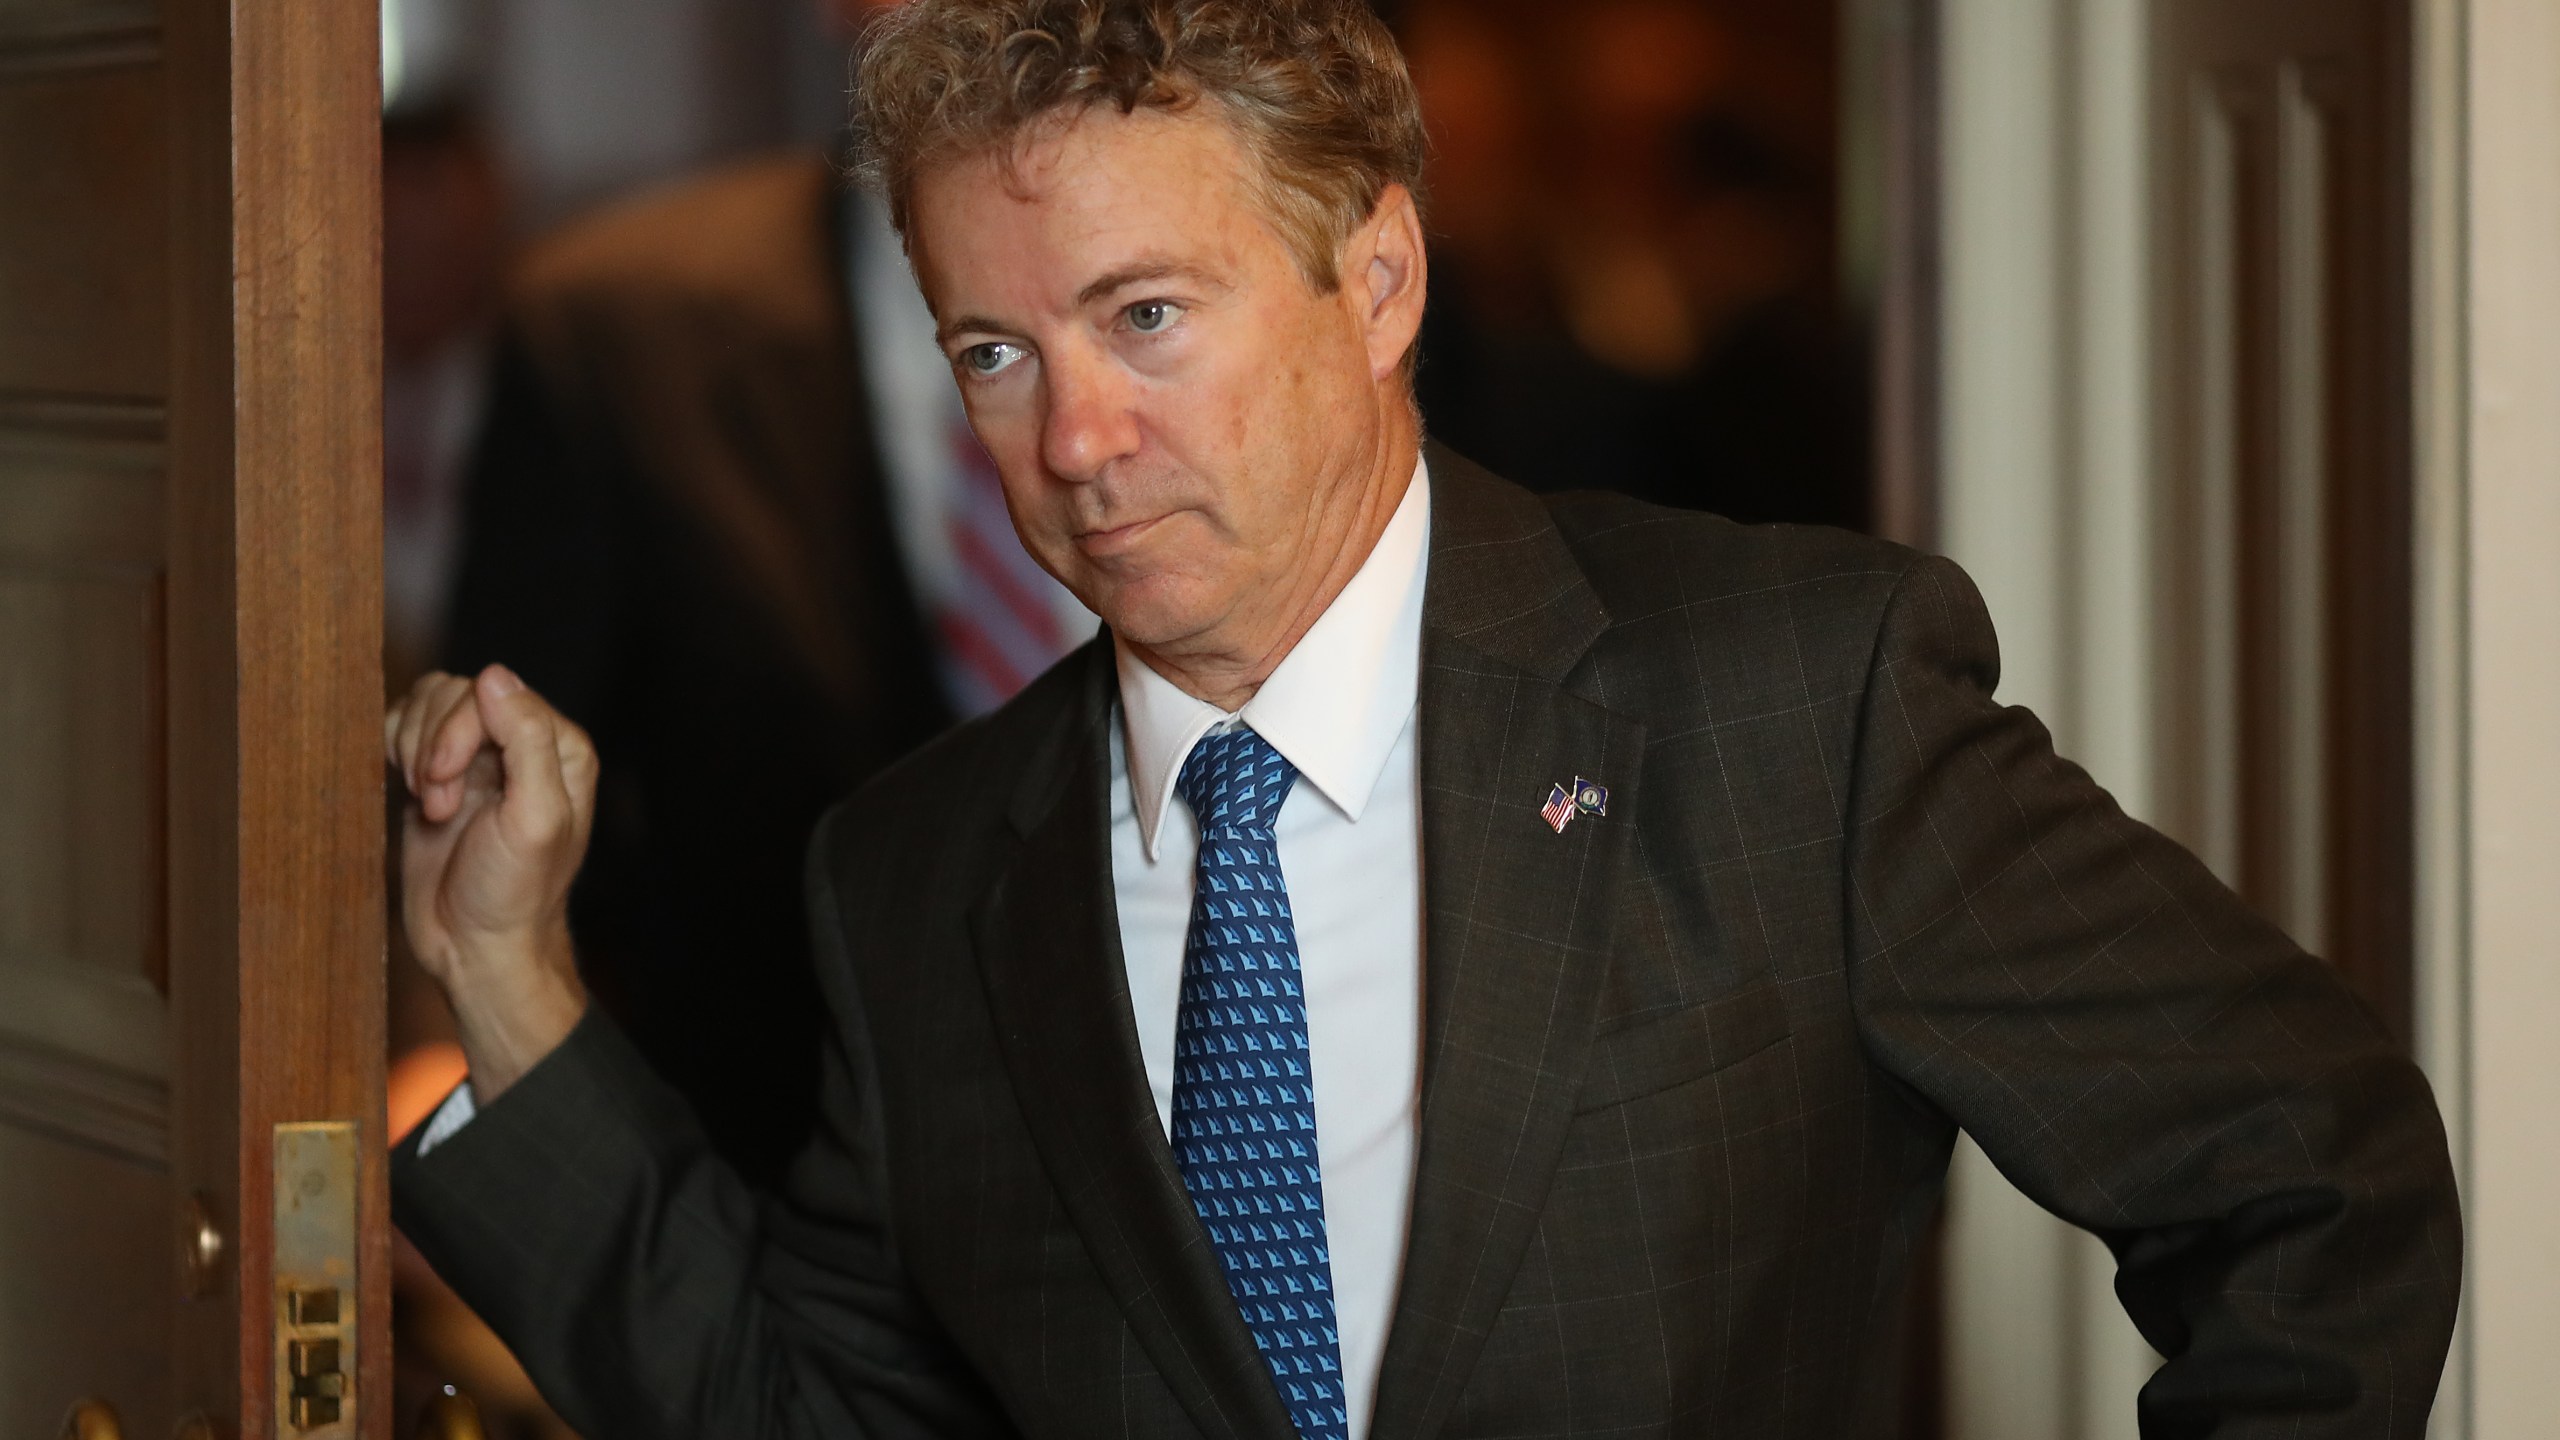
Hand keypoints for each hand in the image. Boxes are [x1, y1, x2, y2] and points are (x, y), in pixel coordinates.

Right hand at [386, 665, 597, 1100]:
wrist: (475, 947)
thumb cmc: (514, 894)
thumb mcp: (535, 819)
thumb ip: (526, 742)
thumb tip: (495, 676)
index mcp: (558, 747)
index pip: (495, 693)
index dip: (458, 732)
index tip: (446, 786)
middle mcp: (520, 744)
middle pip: (455, 694)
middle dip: (433, 748)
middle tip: (440, 805)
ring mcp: (476, 758)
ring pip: (426, 703)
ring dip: (413, 752)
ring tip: (432, 806)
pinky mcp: (436, 775)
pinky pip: (404, 727)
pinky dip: (396, 752)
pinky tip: (413, 795)